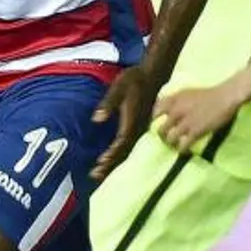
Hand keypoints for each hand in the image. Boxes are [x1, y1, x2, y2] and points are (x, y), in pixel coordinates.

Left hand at [89, 65, 160, 180]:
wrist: (154, 74)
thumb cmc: (134, 79)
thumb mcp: (119, 87)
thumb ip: (108, 103)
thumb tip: (97, 119)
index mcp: (133, 120)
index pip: (122, 142)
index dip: (112, 153)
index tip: (101, 163)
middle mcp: (139, 128)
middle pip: (125, 151)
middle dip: (111, 164)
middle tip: (96, 176)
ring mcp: (142, 128)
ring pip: (128, 150)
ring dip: (115, 162)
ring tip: (101, 173)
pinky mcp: (141, 127)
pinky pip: (131, 145)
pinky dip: (120, 154)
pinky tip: (113, 159)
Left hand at [154, 83, 243, 153]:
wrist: (224, 97)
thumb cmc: (208, 94)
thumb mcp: (186, 93)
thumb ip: (174, 100)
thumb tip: (164, 109)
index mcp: (173, 100)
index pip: (156, 112)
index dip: (155, 121)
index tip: (158, 125)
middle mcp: (176, 111)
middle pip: (161, 129)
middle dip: (162, 136)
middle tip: (166, 139)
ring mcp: (185, 122)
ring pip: (170, 139)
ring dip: (171, 144)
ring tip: (174, 146)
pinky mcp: (195, 131)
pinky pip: (183, 145)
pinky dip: (182, 149)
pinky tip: (184, 151)